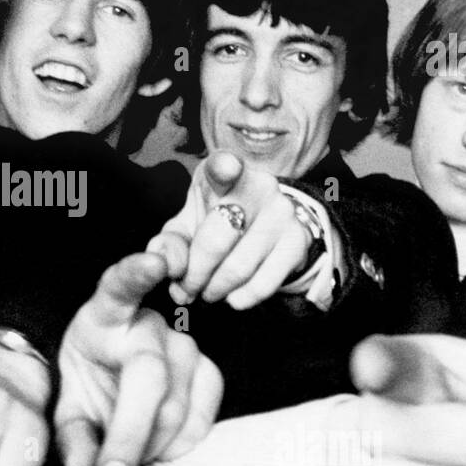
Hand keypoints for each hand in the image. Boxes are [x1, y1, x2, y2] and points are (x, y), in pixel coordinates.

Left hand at [55, 251, 222, 465]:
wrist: (113, 380)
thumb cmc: (87, 383)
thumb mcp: (66, 405)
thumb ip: (70, 435)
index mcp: (106, 314)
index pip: (121, 286)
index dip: (138, 272)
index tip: (157, 261)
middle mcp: (151, 325)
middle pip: (150, 376)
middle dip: (130, 432)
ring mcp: (186, 347)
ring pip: (177, 407)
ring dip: (148, 447)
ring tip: (123, 461)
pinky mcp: (209, 374)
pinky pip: (202, 420)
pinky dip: (176, 448)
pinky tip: (156, 453)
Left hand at [147, 150, 313, 310]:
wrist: (264, 227)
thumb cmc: (213, 223)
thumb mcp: (186, 226)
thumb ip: (169, 245)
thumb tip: (167, 268)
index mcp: (222, 171)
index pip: (224, 167)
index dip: (225, 168)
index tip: (226, 168)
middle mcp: (258, 185)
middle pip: (215, 241)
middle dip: (194, 276)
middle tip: (187, 289)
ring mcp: (282, 212)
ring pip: (238, 268)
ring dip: (215, 291)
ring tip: (206, 293)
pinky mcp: (298, 240)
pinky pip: (264, 284)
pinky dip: (241, 298)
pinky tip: (232, 297)